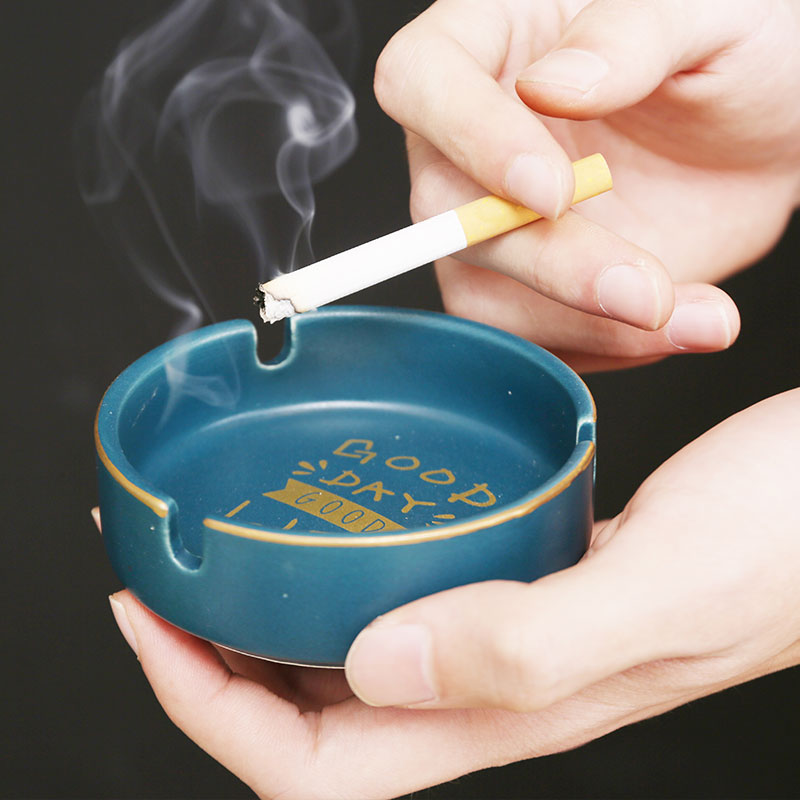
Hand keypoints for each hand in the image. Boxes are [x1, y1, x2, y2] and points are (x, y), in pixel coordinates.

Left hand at [105, 388, 799, 798]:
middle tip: (151, 581)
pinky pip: (402, 591)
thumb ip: (532, 642)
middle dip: (209, 663)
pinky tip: (331, 520)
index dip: (209, 707)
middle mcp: (496, 680)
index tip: (145, 620)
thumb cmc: (784, 539)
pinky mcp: (526, 573)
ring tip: (211, 554)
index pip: (318, 760)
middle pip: (311, 716)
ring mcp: (508, 628)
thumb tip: (378, 663)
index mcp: (515, 705)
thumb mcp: (666, 589)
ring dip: (266, 615)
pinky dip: (342, 565)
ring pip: (347, 655)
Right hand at [375, 0, 799, 369]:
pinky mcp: (532, 287)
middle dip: (545, 262)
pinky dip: (609, 347)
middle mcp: (475, 140)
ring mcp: (498, 223)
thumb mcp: (712, 10)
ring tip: (689, 310)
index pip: (422, 81)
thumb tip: (553, 88)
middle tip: (643, 289)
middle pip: (446, 215)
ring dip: (582, 322)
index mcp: (493, 41)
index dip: (468, 138)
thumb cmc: (739, 48)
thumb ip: (632, 34)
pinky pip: (535, 338)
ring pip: (481, 294)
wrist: (768, 136)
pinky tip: (683, 319)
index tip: (550, 190)